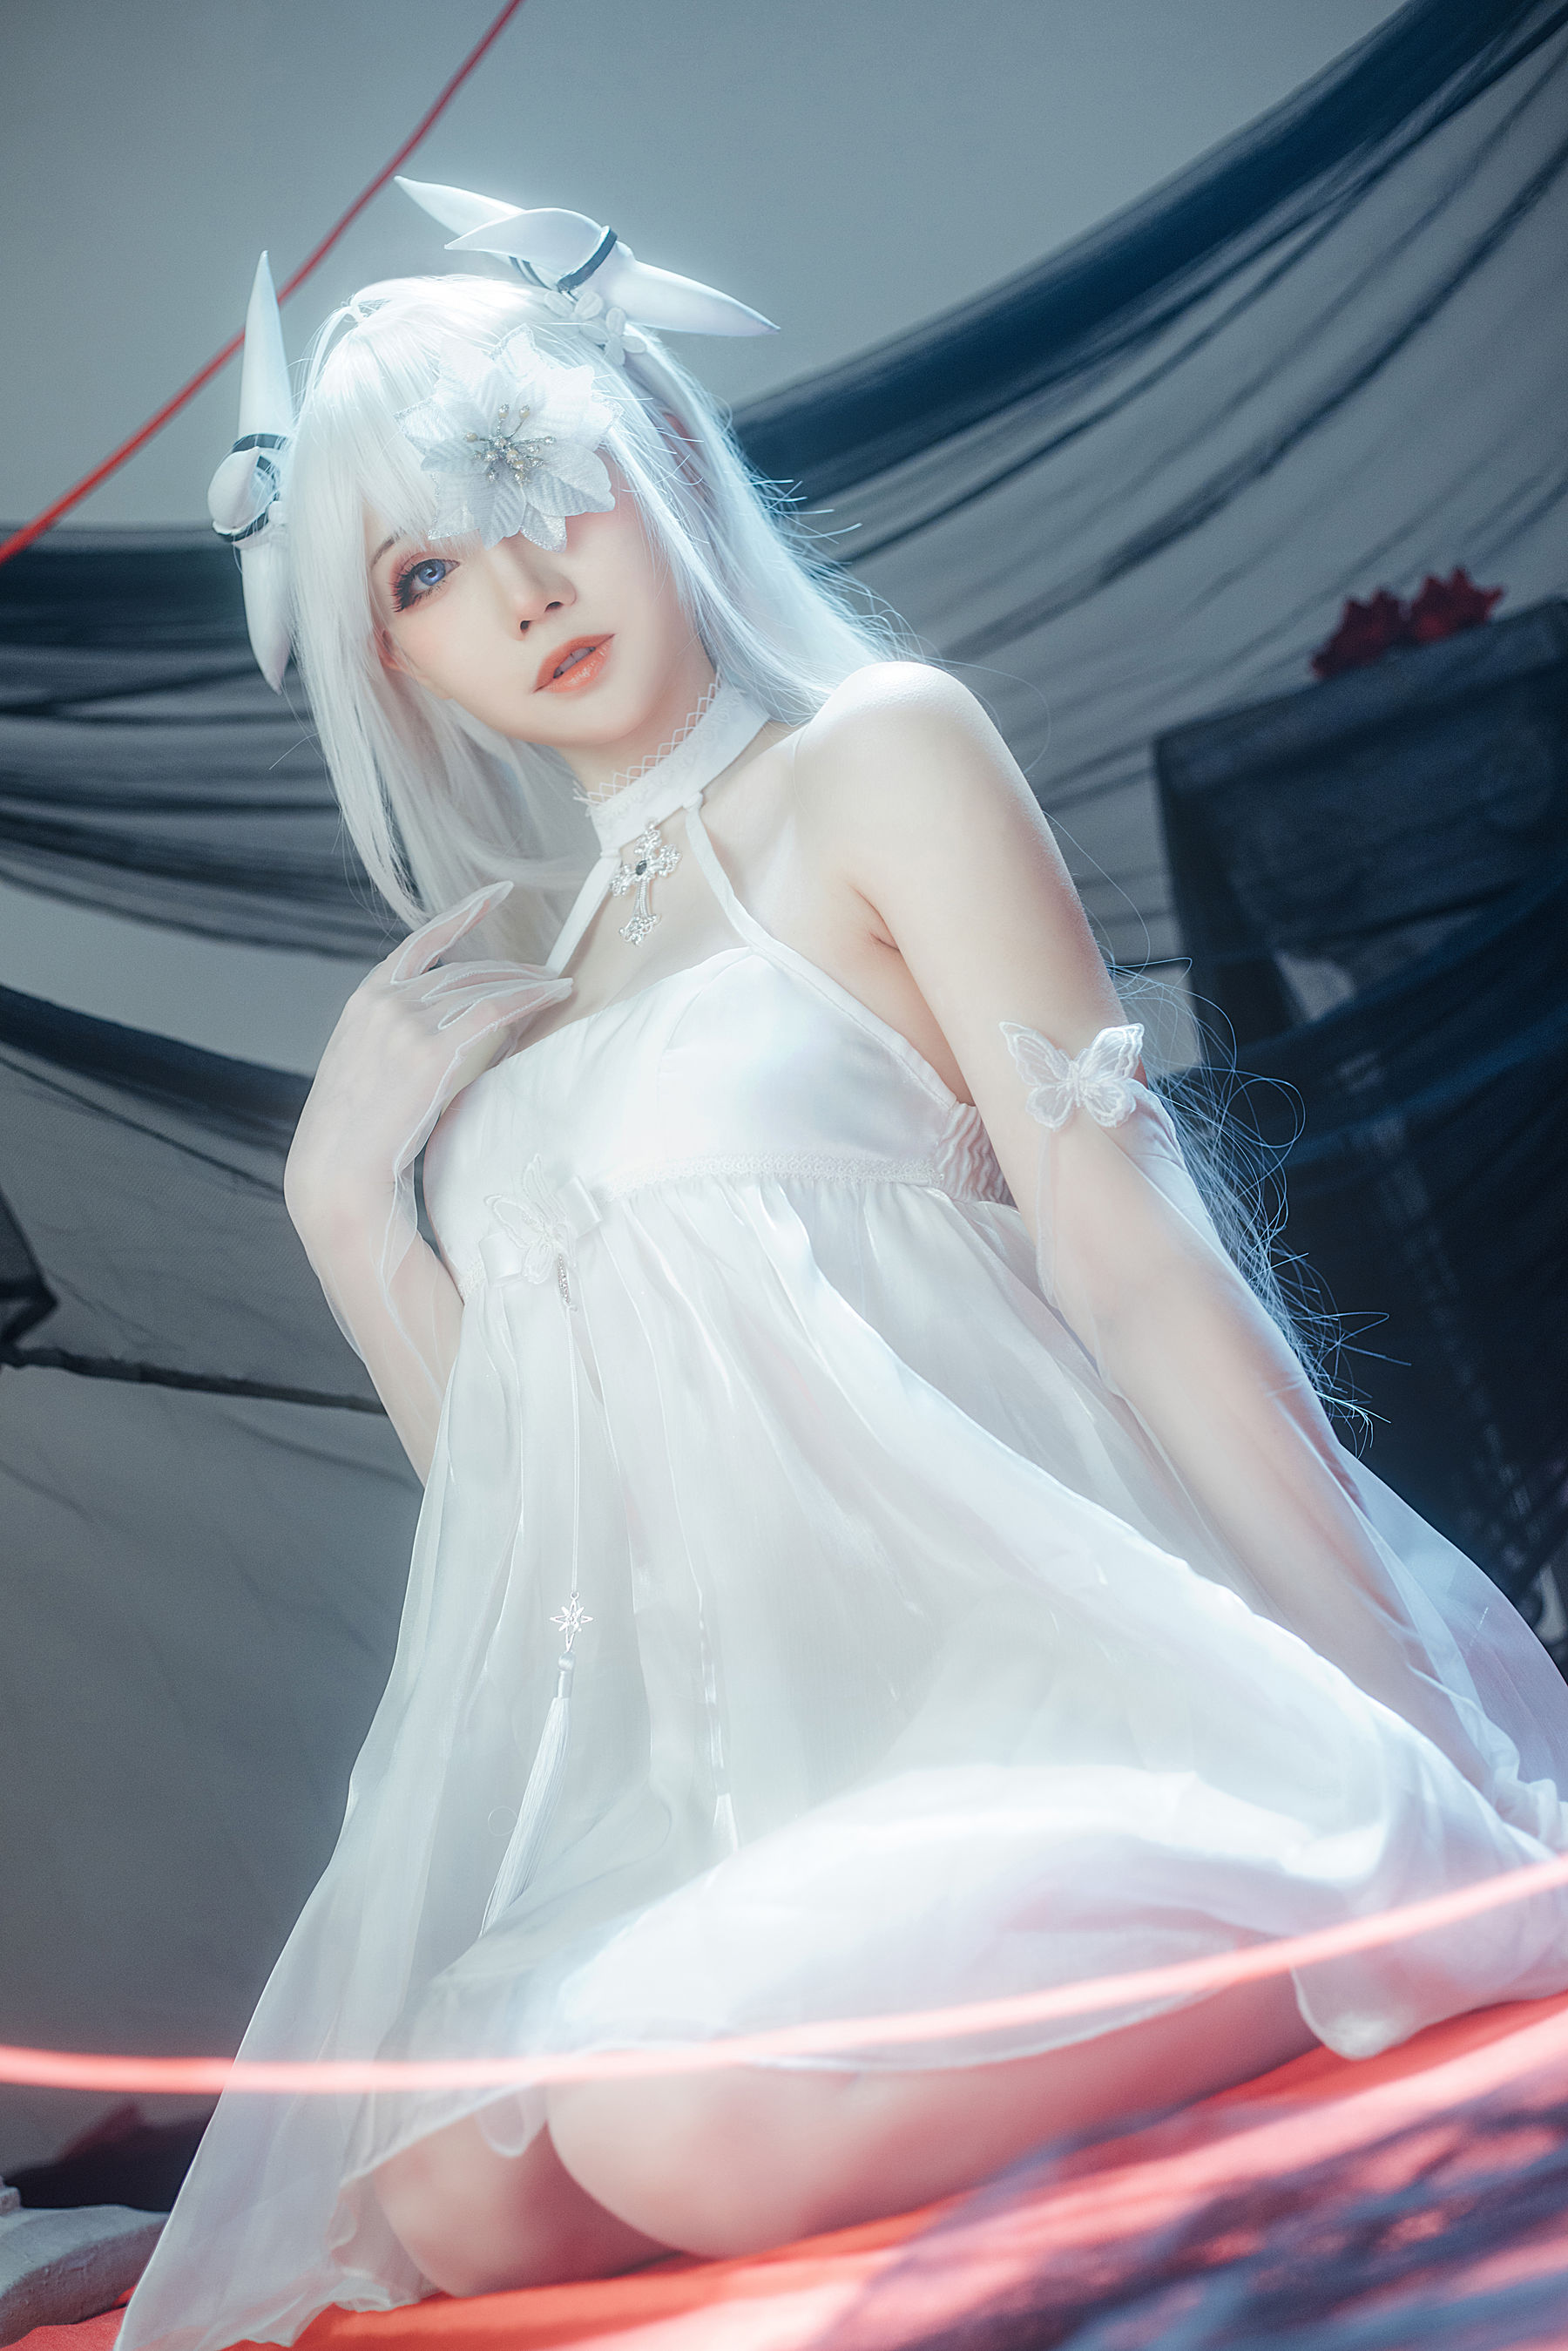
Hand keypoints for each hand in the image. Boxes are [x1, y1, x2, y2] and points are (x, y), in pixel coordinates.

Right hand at [284, 881, 570, 1233]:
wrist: (336, 1170)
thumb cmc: (356, 1135)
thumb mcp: (368, 1069)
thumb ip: (405, 1039)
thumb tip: (463, 1032)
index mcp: (366, 1000)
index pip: (420, 943)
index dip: (463, 915)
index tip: (497, 896)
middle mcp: (386, 1001)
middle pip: (462, 969)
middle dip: (509, 968)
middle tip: (546, 974)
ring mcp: (407, 1023)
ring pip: (481, 986)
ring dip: (526, 982)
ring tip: (558, 987)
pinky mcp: (432, 1052)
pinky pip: (494, 1011)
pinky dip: (530, 998)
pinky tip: (557, 995)